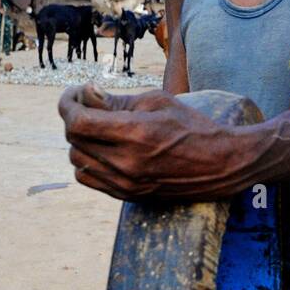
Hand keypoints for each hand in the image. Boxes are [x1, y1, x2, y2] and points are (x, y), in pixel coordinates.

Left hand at [59, 83, 244, 200]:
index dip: (68, 103)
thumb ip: (117, 100)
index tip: (74, 94)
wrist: (221, 164)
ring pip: (77, 161)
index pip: (78, 121)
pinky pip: (89, 178)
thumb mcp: (158, 102)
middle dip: (74, 117)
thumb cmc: (193, 126)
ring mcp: (126, 183)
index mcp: (135, 134)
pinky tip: (103, 149)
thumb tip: (86, 94)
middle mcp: (127, 163)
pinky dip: (87, 162)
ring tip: (97, 128)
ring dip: (79, 141)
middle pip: (74, 140)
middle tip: (87, 104)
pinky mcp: (128, 195)